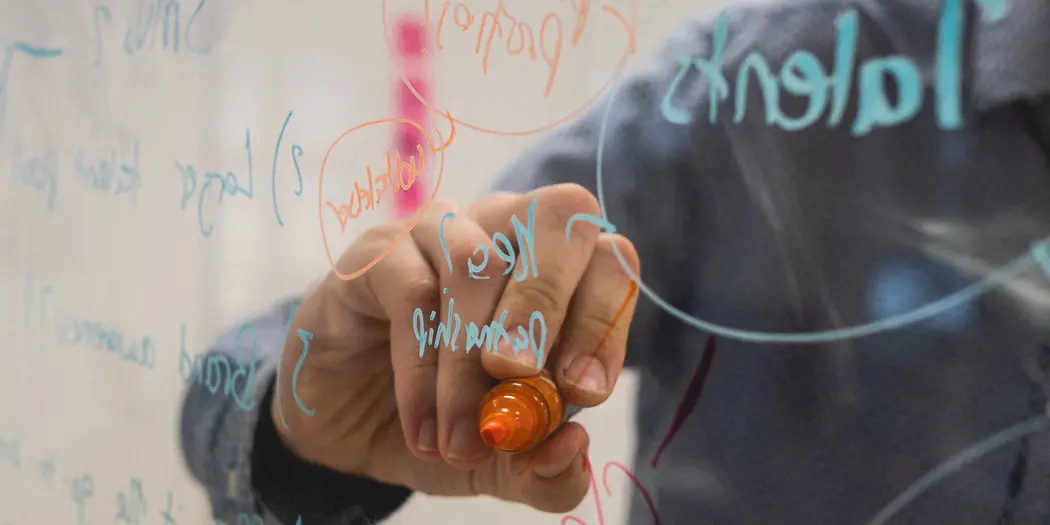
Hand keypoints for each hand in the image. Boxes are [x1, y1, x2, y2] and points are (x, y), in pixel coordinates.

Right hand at [272, 183, 640, 512]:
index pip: (611, 260)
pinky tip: (422, 428)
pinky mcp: (380, 251)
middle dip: (547, 308)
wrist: (347, 423)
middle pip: (558, 216)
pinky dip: (422, 370)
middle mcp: (508, 230)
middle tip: (520, 381)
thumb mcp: (504, 463)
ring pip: (479, 264)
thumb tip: (573, 446)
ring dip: (471, 363)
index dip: (605, 321)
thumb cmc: (444, 420)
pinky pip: (412, 291)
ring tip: (462, 441)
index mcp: (560, 269)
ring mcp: (443, 230)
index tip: (582, 395)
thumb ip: (547, 468)